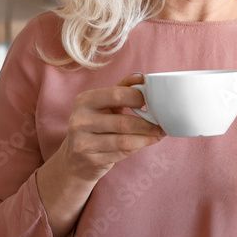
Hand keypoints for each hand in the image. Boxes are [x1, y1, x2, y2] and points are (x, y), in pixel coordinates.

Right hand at [37, 73, 165, 236]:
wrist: (75, 160)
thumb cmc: (95, 126)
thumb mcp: (104, 105)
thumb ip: (121, 89)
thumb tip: (141, 76)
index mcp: (84, 100)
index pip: (117, 94)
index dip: (139, 97)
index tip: (153, 101)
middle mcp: (80, 120)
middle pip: (123, 121)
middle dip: (148, 123)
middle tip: (162, 123)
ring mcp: (83, 142)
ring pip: (125, 140)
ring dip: (147, 137)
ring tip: (158, 133)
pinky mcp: (90, 160)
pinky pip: (122, 153)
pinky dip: (139, 147)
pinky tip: (146, 142)